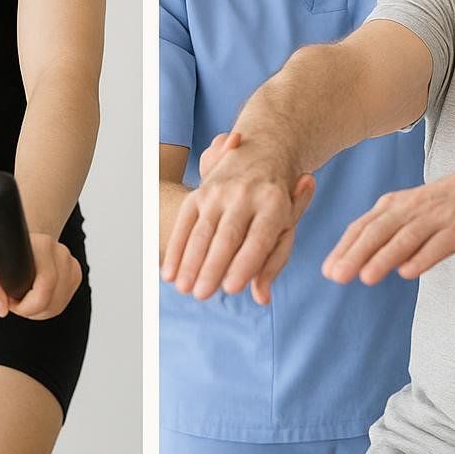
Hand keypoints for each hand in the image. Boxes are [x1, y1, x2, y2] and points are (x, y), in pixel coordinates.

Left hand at [0, 232, 81, 319]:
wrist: (26, 241)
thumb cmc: (6, 251)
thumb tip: (1, 309)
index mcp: (44, 245)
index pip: (45, 285)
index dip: (24, 303)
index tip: (10, 299)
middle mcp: (62, 253)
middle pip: (50, 301)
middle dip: (28, 309)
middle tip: (14, 299)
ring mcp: (71, 264)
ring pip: (56, 307)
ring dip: (37, 311)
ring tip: (24, 297)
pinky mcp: (76, 275)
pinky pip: (61, 305)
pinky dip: (47, 307)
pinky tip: (36, 296)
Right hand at [161, 131, 316, 303]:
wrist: (262, 155)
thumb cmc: (276, 204)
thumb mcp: (285, 228)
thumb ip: (273, 263)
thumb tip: (262, 298)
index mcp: (274, 204)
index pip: (259, 239)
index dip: (244, 264)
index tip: (231, 289)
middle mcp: (246, 194)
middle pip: (228, 235)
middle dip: (212, 267)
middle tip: (202, 295)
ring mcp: (220, 192)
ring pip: (202, 231)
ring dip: (190, 261)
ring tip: (185, 289)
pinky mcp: (199, 193)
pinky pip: (185, 223)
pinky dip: (175, 249)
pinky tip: (169, 273)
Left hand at [321, 162, 454, 285]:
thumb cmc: (442, 203)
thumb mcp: (408, 209)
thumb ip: (387, 233)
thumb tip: (361, 263)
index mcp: (395, 204)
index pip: (363, 226)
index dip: (345, 248)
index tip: (328, 269)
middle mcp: (411, 209)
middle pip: (379, 232)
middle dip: (356, 254)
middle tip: (337, 276)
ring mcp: (435, 218)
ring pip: (405, 238)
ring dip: (384, 257)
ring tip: (366, 277)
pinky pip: (437, 245)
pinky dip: (422, 258)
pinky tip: (407, 273)